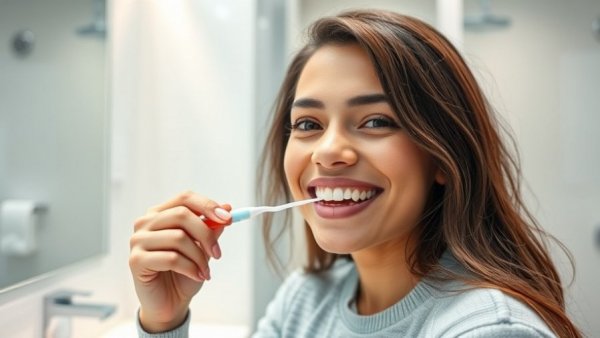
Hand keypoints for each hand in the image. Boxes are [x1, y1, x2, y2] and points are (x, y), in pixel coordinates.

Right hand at [128, 191, 231, 332]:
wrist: (169, 303)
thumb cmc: (184, 272)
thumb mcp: (202, 247)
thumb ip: (211, 227)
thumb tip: (227, 208)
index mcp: (160, 213)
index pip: (185, 198)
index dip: (207, 205)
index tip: (228, 218)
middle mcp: (145, 223)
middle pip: (182, 215)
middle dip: (206, 234)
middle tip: (218, 253)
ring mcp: (138, 240)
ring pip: (178, 238)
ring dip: (199, 257)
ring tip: (206, 271)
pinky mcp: (136, 260)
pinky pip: (171, 258)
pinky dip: (190, 268)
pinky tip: (197, 276)